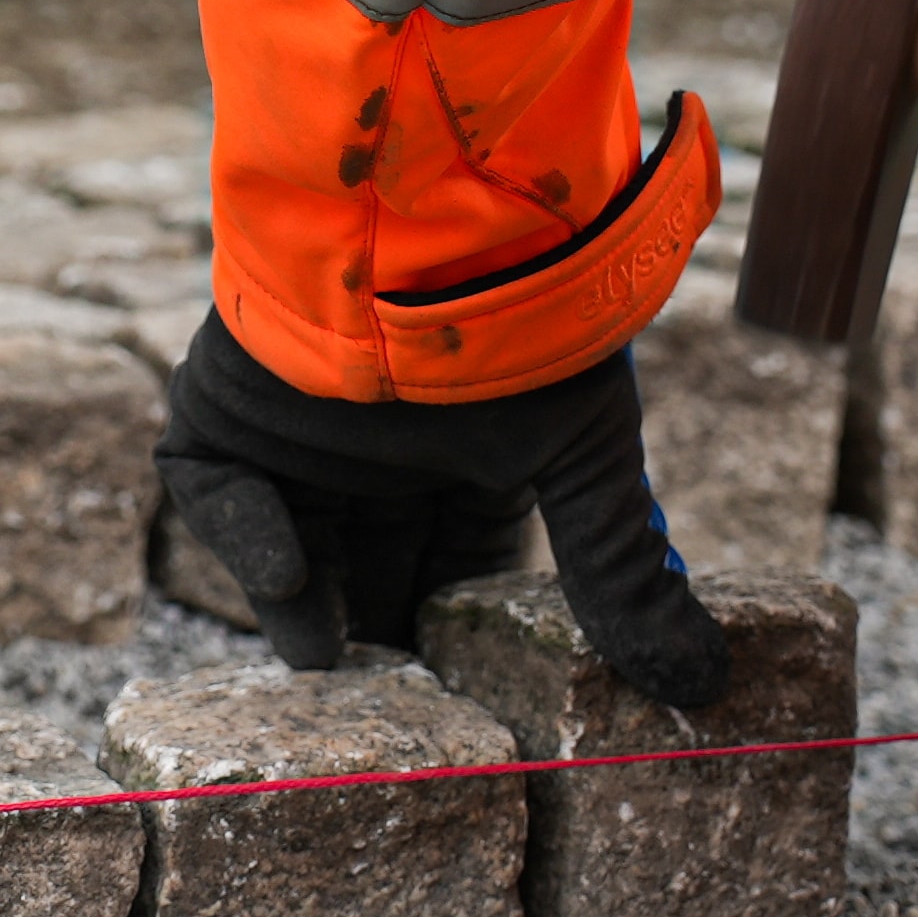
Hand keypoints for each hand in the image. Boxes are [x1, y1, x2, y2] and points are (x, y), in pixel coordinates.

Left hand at [157, 313, 731, 708]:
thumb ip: (623, 569)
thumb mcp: (585, 458)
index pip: (449, 574)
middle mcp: (378, 451)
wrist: (444, 208)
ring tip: (330, 662)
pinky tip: (290, 576)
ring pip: (292, 548)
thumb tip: (706, 681)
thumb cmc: (526, 322)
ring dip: (306, 608)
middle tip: (386, 708)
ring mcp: (299, 431)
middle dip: (375, 634)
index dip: (449, 637)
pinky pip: (211, 486)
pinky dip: (244, 533)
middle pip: (367, 573)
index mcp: (461, 461)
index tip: (457, 701)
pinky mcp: (228, 405)